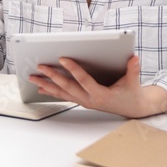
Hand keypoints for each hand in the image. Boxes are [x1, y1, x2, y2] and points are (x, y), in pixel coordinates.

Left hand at [28, 55, 166, 117]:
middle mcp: (89, 99)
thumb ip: (133, 69)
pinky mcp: (82, 101)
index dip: (73, 69)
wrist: (133, 108)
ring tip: (33, 78)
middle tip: (40, 67)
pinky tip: (40, 88)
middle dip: (52, 76)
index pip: (84, 80)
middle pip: (67, 87)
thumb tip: (134, 57)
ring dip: (46, 85)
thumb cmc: (132, 93)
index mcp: (101, 95)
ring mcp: (84, 101)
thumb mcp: (133, 82)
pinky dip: (51, 92)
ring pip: (62, 93)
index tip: (62, 58)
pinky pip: (64, 96)